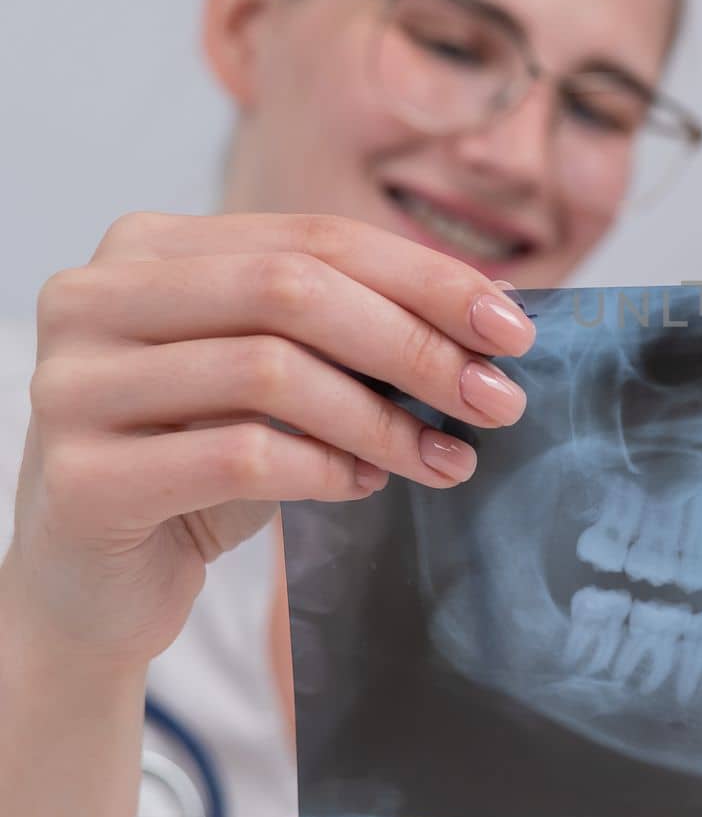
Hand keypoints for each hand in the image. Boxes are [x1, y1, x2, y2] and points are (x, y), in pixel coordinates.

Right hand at [1, 212, 534, 673]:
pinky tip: (365, 486)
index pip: (316, 238)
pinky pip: (239, 458)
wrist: (101, 579)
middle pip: (294, 291)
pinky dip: (325, 470)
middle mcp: (96, 296)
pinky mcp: (82, 479)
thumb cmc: (205, 458)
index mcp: (152, 246)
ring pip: (270, 372)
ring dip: (383, 420)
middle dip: (416, 346)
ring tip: (444, 459)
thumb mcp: (283, 377)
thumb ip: (355, 332)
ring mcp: (74, 385)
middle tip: (498, 401)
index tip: (512, 331)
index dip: (425, 279)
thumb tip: (494, 319)